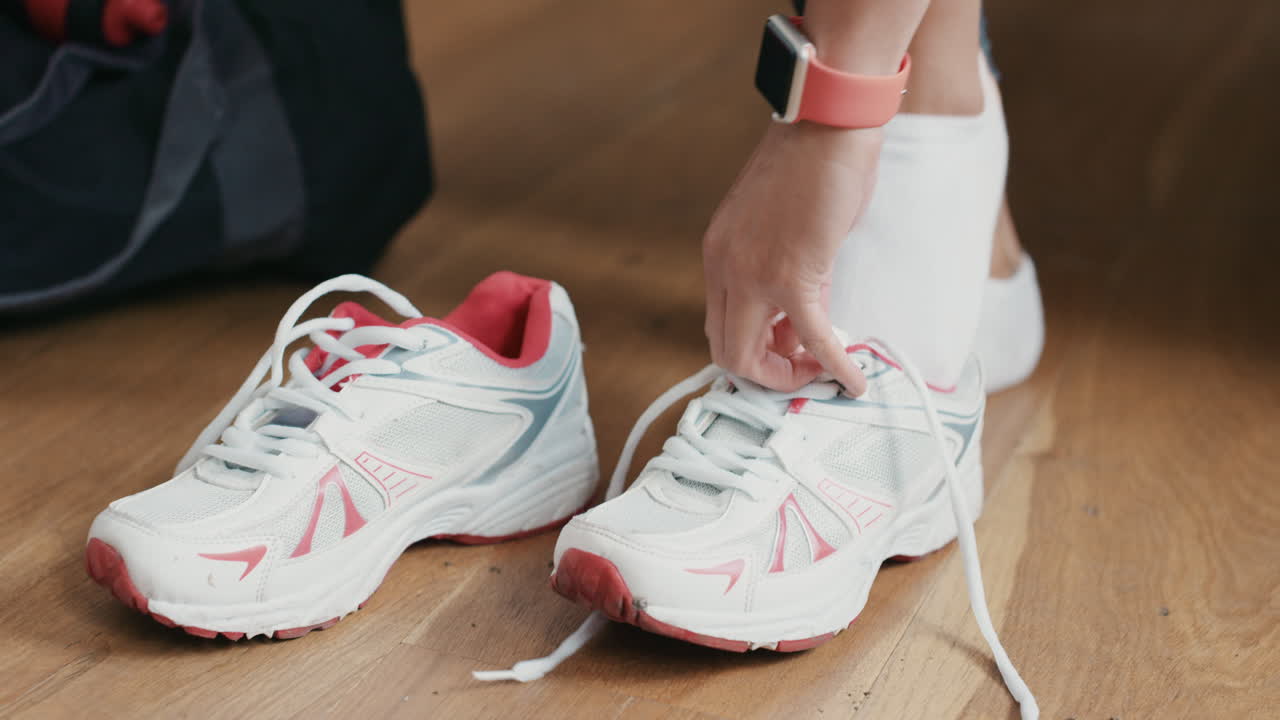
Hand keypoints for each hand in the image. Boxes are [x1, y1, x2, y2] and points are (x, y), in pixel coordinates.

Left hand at [702, 122, 881, 394]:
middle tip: (803, 368)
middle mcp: (724, 268)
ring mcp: (752, 274)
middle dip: (766, 373)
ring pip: (749, 356)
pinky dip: (833, 367)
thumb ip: (789, 274)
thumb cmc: (813, 165)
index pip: (719, 326)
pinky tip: (854, 381)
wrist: (828, 125)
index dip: (754, 351)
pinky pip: (812, 337)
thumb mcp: (783, 229)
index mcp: (718, 254)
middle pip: (725, 352)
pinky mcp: (792, 275)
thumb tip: (807, 317)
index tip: (789, 347)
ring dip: (790, 372)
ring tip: (822, 367)